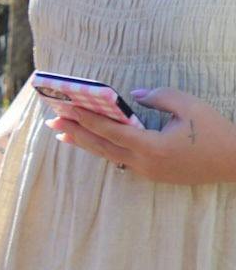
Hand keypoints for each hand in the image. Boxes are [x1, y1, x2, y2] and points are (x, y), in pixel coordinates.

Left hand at [47, 88, 235, 185]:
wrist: (233, 162)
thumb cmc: (214, 132)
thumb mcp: (190, 106)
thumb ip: (160, 97)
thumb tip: (131, 96)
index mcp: (152, 146)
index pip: (110, 130)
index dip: (86, 118)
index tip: (66, 108)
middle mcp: (143, 163)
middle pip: (101, 146)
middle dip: (75, 133)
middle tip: (52, 121)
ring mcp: (145, 171)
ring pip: (108, 155)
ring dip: (85, 143)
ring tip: (63, 133)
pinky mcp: (150, 174)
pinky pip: (120, 159)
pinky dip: (103, 148)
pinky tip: (92, 141)